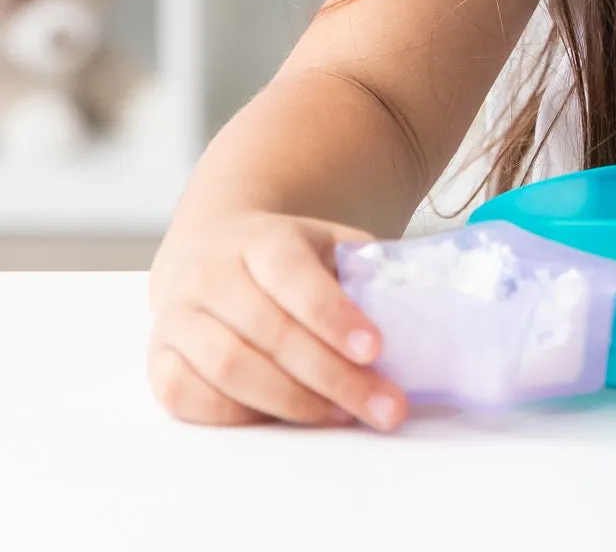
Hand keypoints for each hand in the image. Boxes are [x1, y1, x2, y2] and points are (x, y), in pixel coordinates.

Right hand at [148, 210, 406, 429]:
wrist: (209, 246)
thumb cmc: (282, 254)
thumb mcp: (325, 242)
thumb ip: (363, 268)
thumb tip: (414, 307)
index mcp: (259, 239)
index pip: (294, 277)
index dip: (334, 316)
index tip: (376, 350)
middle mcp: (210, 275)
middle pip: (270, 334)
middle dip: (332, 376)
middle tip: (381, 405)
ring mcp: (177, 319)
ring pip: (231, 370)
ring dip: (292, 403)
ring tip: (343, 415)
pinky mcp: (157, 360)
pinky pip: (190, 399)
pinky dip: (239, 416)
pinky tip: (284, 419)